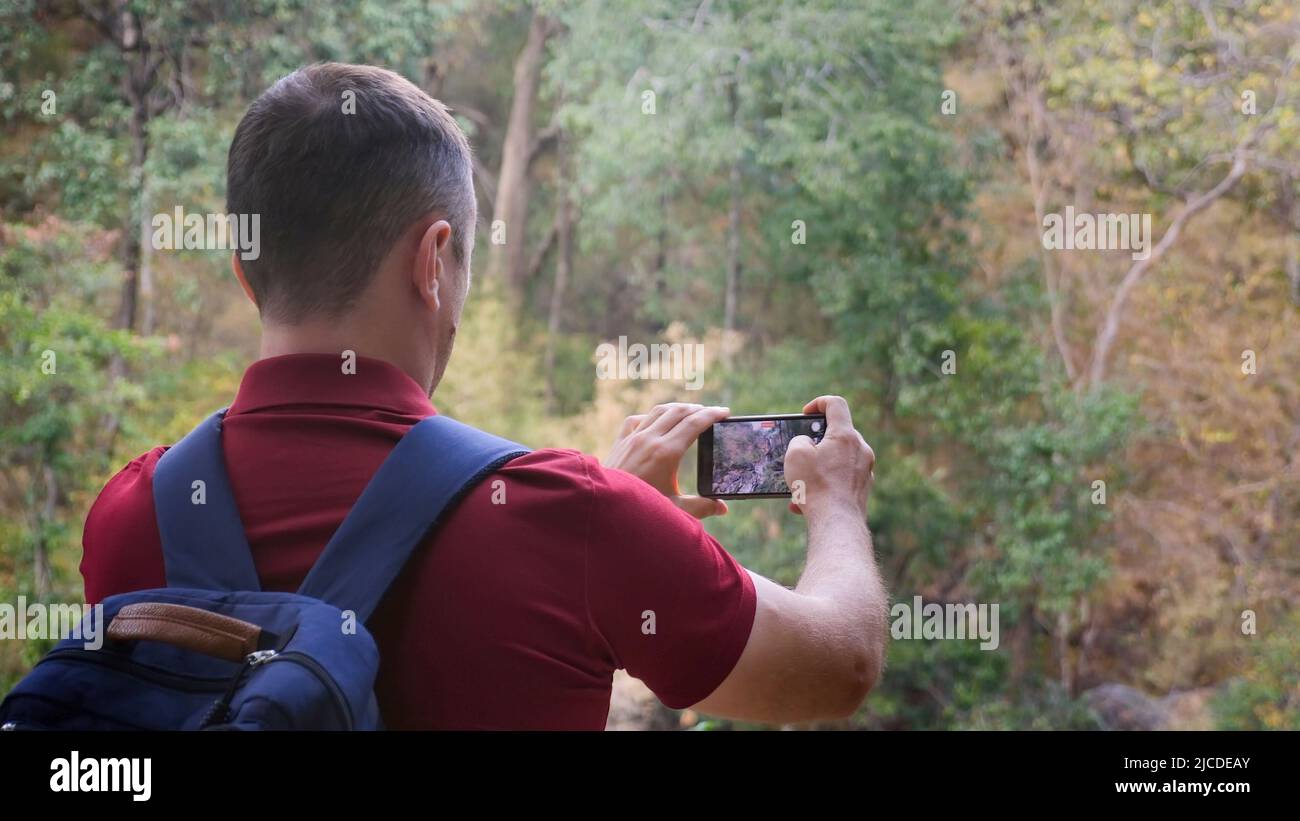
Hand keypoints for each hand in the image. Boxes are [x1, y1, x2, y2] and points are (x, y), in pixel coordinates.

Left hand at [605, 403, 730, 518]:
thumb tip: (723, 508)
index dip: (712, 415)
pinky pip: (637, 420)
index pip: (694, 424)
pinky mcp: (620, 443)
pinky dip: (651, 416)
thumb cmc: (639, 512)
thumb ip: (701, 507)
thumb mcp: (675, 510)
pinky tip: (656, 422)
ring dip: (677, 408)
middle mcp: (649, 440)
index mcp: (666, 453)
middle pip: (678, 412)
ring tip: (690, 412)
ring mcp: (632, 439)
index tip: (725, 413)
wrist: (603, 509)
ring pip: (658, 411)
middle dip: (698, 409)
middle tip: (712, 413)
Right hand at [783, 395, 874, 517]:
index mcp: (845, 436)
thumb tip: (806, 444)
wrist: (836, 522)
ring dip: (819, 467)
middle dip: (818, 441)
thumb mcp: (796, 455)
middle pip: (839, 434)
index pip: (836, 404)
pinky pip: (841, 480)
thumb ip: (799, 440)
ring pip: (839, 460)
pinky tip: (806, 502)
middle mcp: (861, 450)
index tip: (806, 413)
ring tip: (799, 484)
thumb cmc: (816, 486)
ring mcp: (865, 470)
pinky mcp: (863, 489)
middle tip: (802, 451)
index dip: (819, 403)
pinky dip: (825, 485)